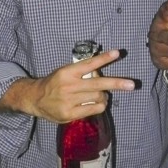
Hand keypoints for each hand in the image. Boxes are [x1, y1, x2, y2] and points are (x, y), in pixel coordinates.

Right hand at [0, 49, 134, 121]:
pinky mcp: (70, 114)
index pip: (89, 64)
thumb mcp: (65, 72)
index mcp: (68, 72)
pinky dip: (99, 106)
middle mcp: (69, 86)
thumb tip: (102, 73)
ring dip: (104, 96)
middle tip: (132, 84)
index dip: (104, 58)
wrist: (35, 99)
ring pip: (98, 98)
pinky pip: (94, 109)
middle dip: (117, 83)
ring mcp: (69, 101)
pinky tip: (95, 104)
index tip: (118, 53)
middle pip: (99, 84)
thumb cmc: (55, 83)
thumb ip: (81, 72)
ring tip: (101, 95)